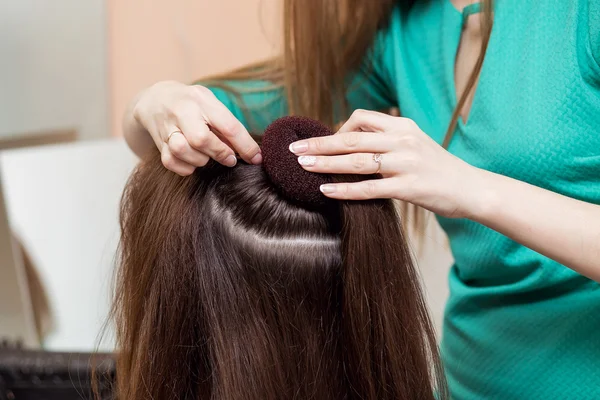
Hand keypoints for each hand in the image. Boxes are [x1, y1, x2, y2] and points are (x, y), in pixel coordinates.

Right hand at [131, 81, 261, 174]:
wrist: (155, 100)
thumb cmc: (193, 105)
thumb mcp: (211, 104)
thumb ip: (226, 126)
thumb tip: (248, 152)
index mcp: (202, 100)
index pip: (228, 125)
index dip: (245, 146)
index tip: (256, 158)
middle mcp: (182, 111)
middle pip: (201, 139)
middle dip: (219, 153)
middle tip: (229, 159)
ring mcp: (167, 127)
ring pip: (182, 150)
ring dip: (200, 160)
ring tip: (206, 156)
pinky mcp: (158, 143)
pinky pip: (171, 162)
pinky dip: (185, 167)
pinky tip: (192, 162)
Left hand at [289, 110, 483, 218]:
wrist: (471, 188)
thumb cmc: (437, 168)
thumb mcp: (414, 143)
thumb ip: (386, 139)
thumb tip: (349, 140)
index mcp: (403, 126)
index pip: (361, 119)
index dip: (338, 130)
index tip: (326, 144)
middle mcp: (403, 141)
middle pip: (351, 139)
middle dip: (319, 144)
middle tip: (295, 151)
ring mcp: (406, 164)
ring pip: (356, 162)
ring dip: (325, 164)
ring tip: (303, 166)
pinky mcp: (409, 188)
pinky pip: (368, 188)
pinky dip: (344, 189)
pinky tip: (326, 190)